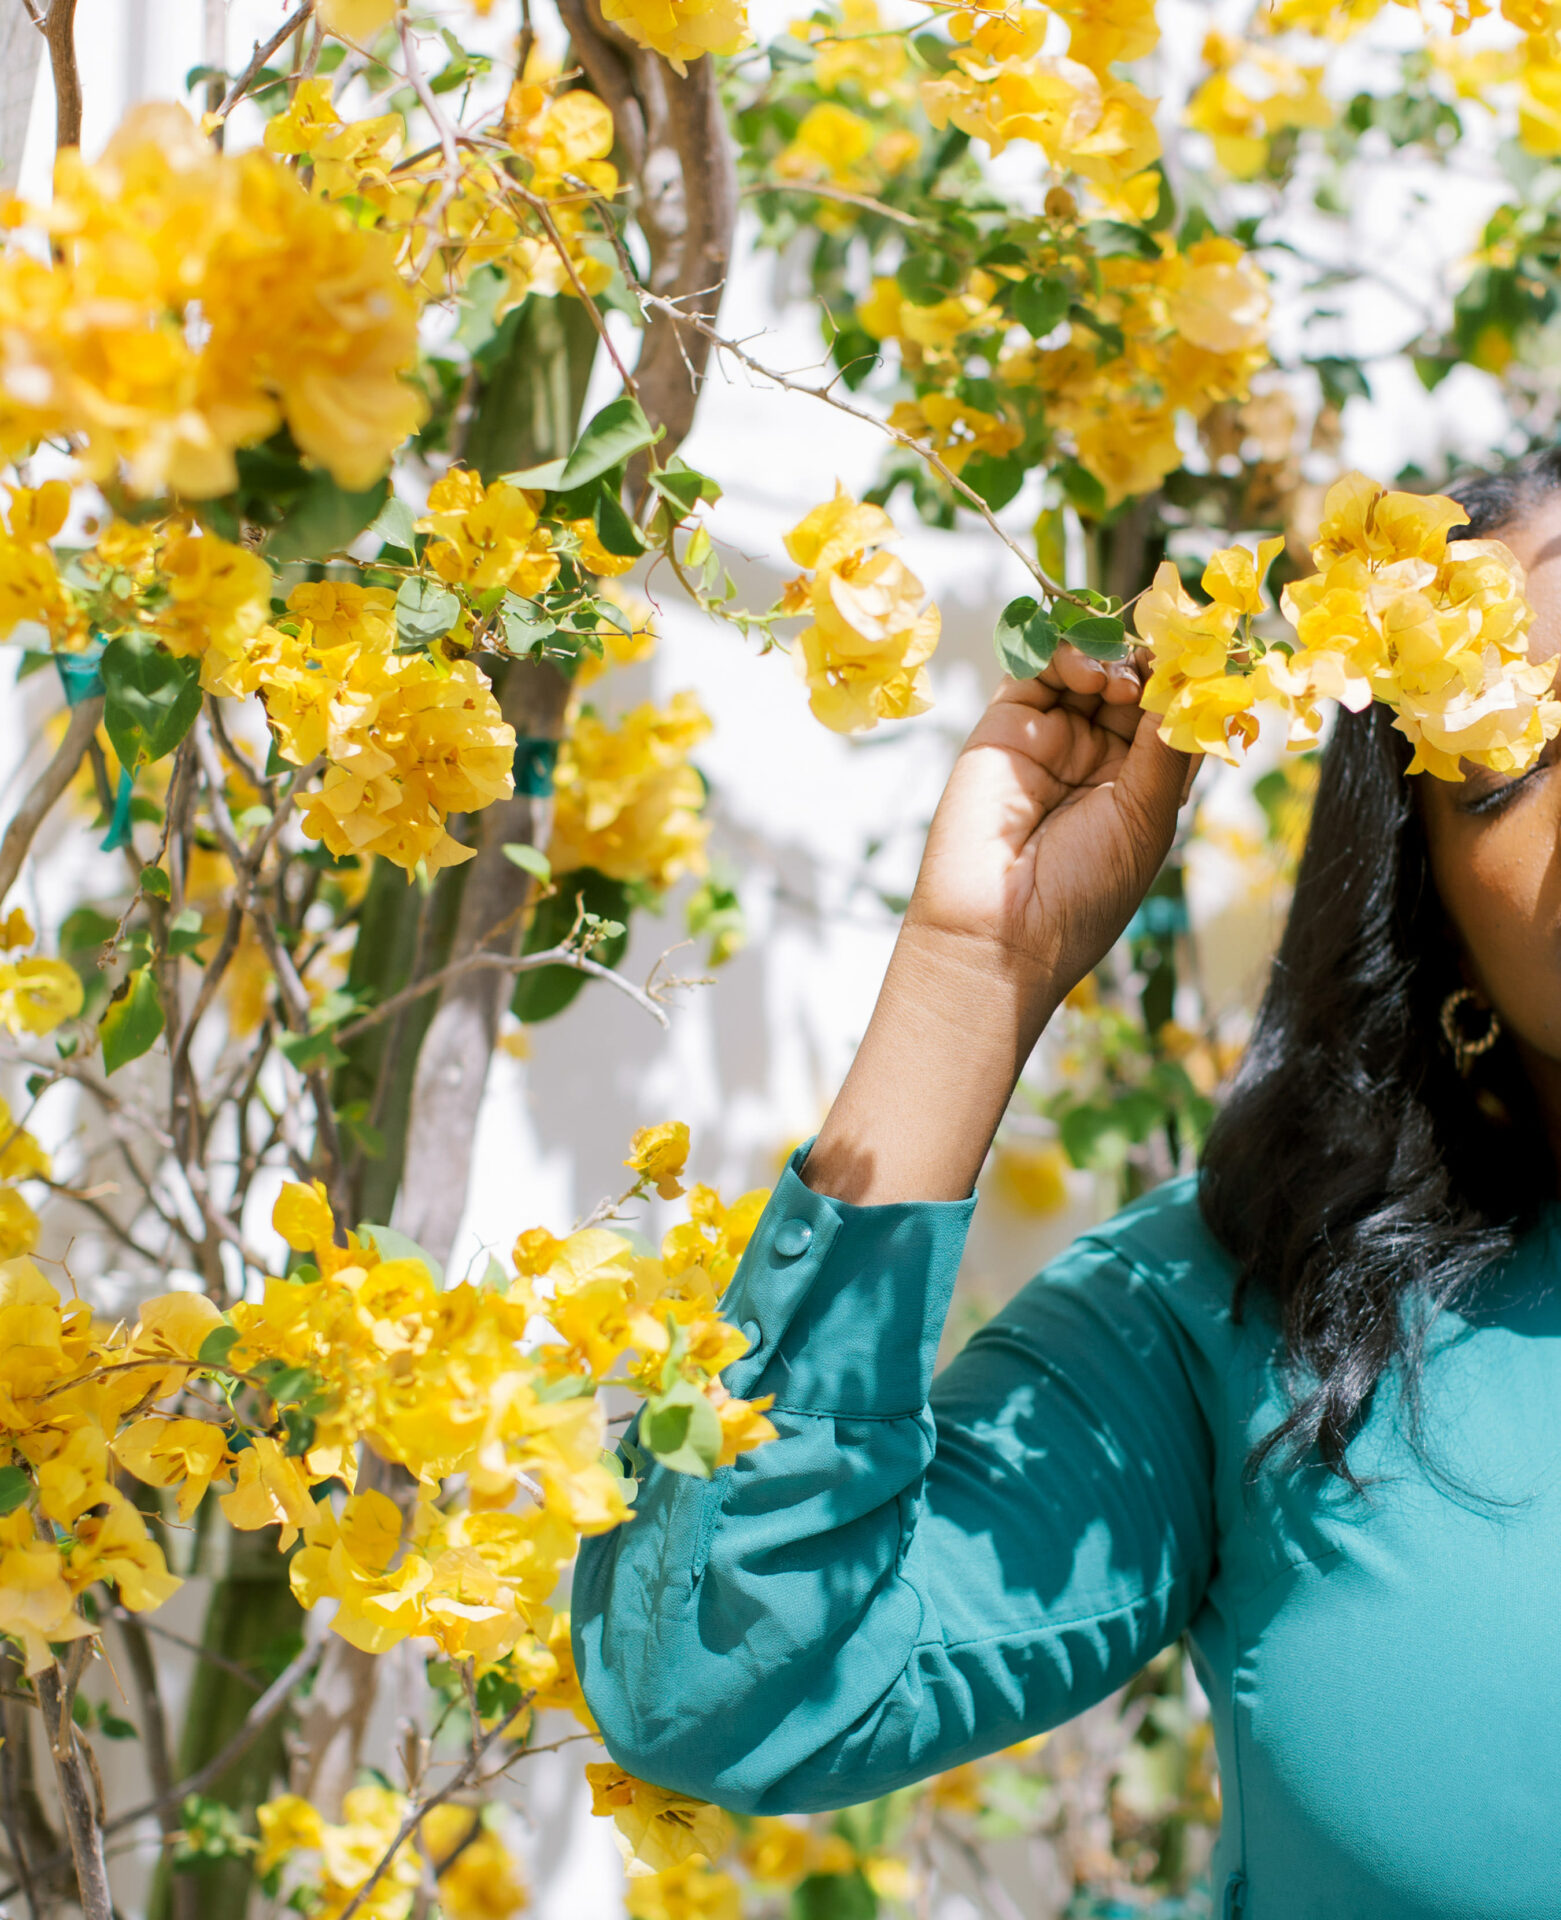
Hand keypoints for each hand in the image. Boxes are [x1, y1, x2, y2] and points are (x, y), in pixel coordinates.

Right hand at [800, 646, 1197, 1204]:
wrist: (999, 933)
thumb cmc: (1083, 892)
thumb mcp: (1147, 818)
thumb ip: (1167, 745)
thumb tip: (1192, 681)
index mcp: (1137, 787)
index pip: (1167, 716)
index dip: (1184, 686)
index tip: (1207, 660)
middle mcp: (1094, 759)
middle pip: (1129, 684)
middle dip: (1150, 662)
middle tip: (1171, 649)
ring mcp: (1049, 739)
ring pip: (1086, 670)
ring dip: (1112, 657)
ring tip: (1126, 675)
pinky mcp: (1004, 726)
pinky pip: (1035, 671)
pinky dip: (1066, 655)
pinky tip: (1093, 672)